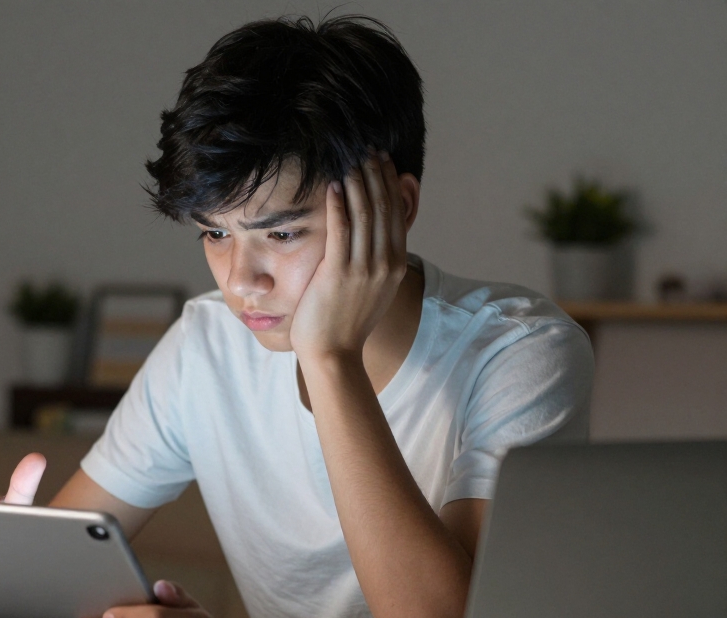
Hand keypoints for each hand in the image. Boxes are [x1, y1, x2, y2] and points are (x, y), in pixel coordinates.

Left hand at [290, 150, 408, 364]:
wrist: (334, 354)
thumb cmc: (346, 322)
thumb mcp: (371, 289)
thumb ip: (375, 262)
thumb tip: (373, 238)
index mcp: (395, 266)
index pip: (396, 215)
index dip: (390, 184)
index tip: (382, 161)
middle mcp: (385, 264)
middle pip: (383, 208)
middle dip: (375, 175)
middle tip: (367, 150)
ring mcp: (363, 269)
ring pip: (364, 215)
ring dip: (358, 182)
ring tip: (350, 159)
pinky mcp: (339, 274)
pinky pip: (340, 231)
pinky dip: (339, 205)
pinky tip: (334, 185)